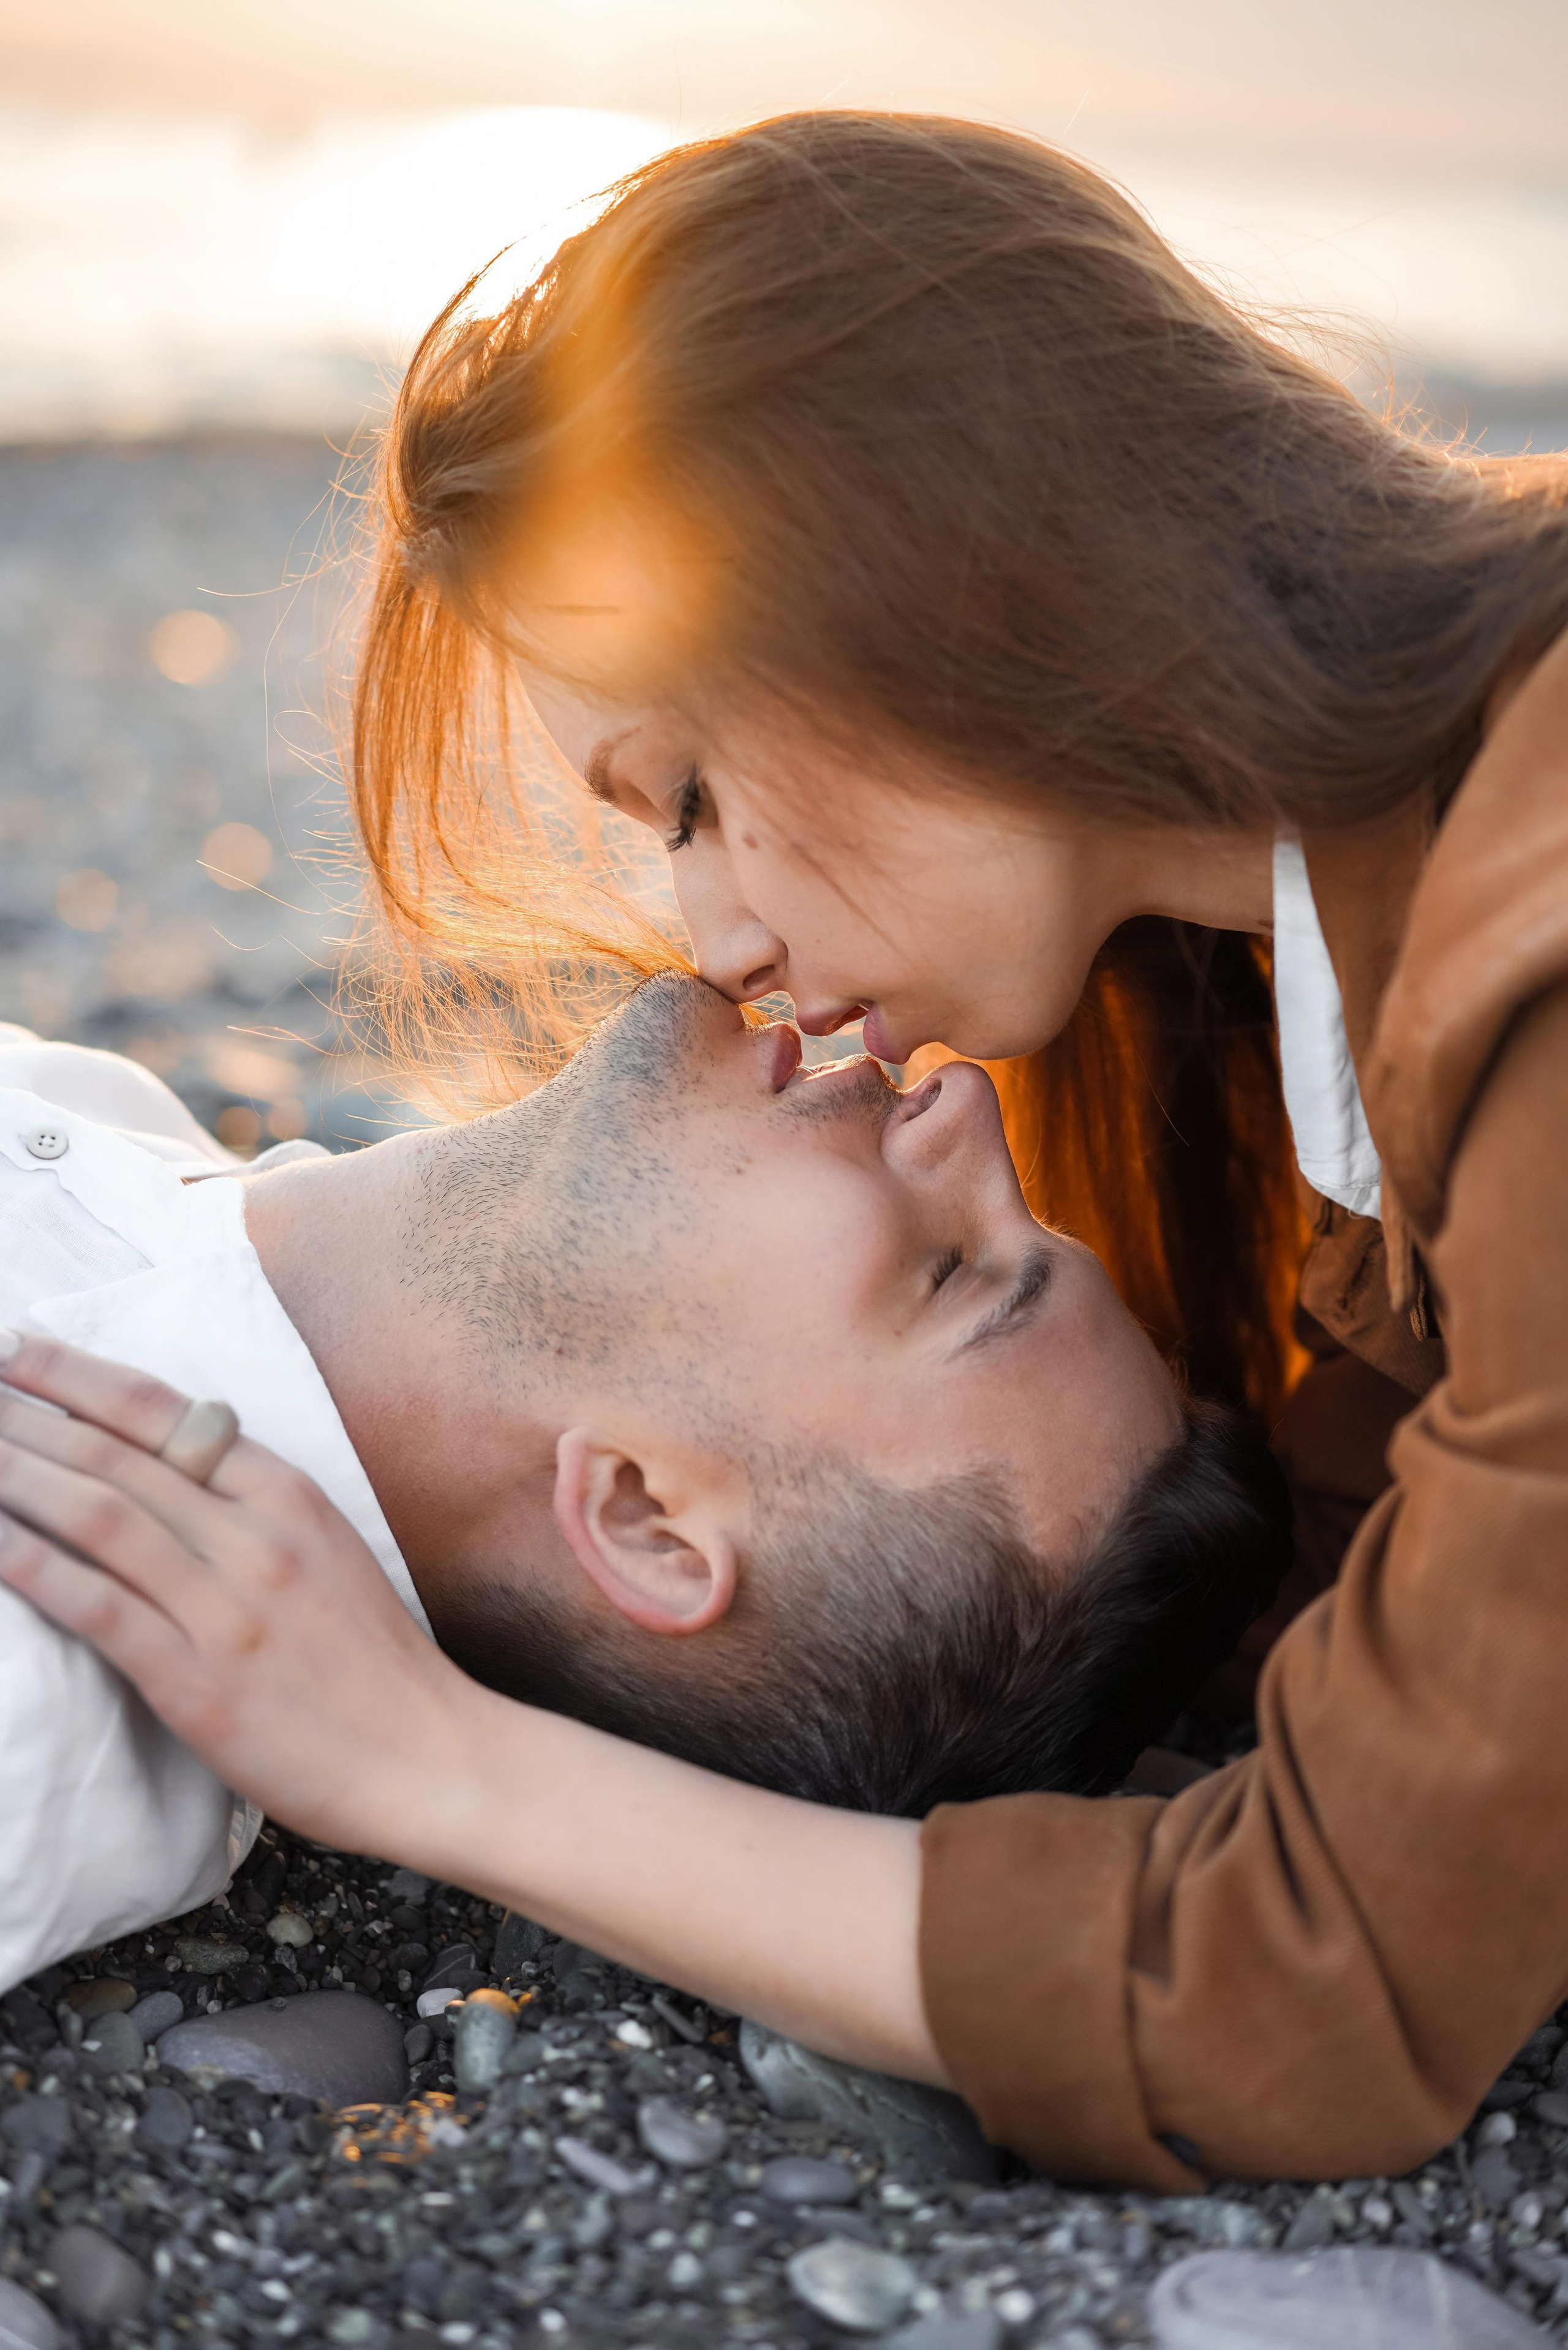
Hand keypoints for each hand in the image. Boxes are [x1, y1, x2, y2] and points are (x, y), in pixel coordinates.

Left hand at [0, 1334, 941, 2086]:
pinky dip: (35, 1569)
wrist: (433, 1755)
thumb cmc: (375, 1662)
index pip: (167, 1414)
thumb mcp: (329, 1550)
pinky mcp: (201, 1682)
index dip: (83, 1378)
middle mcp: (256, 1538)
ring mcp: (228, 1609)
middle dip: (29, 1418)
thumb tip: (171, 1464)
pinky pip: (100, 1609)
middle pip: (120, 1456)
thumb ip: (254, 1507)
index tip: (23, 1352)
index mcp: (288, 1496)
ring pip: (100, 1519)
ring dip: (18, 1478)